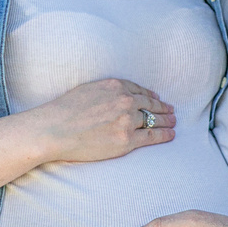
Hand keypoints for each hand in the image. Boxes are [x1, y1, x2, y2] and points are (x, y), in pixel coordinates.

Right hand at [34, 78, 176, 164]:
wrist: (54, 129)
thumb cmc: (63, 111)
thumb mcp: (87, 89)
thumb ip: (105, 91)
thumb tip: (114, 95)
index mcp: (115, 86)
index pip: (139, 90)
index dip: (150, 96)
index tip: (156, 99)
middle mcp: (124, 101)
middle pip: (150, 104)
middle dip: (162, 108)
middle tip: (171, 110)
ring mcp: (127, 121)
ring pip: (153, 120)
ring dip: (166, 121)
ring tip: (173, 122)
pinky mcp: (126, 140)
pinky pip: (151, 136)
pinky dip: (164, 135)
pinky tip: (171, 134)